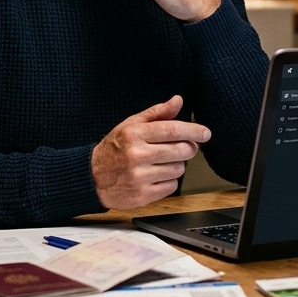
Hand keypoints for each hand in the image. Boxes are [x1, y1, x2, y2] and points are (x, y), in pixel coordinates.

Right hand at [91, 95, 208, 210]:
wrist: (91, 178)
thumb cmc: (114, 149)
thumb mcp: (130, 125)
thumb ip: (156, 113)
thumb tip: (177, 100)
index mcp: (134, 134)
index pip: (172, 130)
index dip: (193, 131)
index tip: (205, 133)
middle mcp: (136, 155)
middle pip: (180, 150)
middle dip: (188, 148)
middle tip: (184, 147)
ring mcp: (139, 177)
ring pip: (178, 169)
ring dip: (176, 165)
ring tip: (161, 163)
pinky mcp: (142, 195)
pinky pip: (171, 186)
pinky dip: (168, 181)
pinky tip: (155, 176)